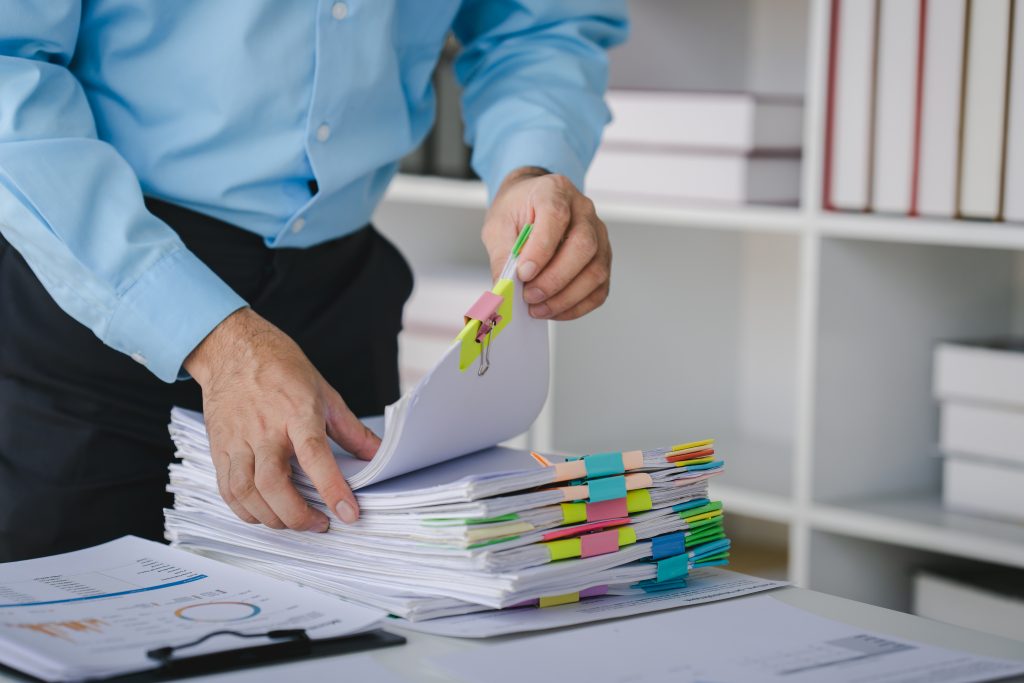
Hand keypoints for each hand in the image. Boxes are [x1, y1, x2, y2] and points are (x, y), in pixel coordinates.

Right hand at [184, 308, 379, 530]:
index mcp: (296, 412)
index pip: (315, 456)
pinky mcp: (219, 448)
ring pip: (246, 492)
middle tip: (319, 523)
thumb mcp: (325, 393)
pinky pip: (227, 490)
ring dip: (271, 518)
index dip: (332, 488)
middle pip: (273, 484)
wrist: (233, 349)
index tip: (348, 513)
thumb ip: (352, 430)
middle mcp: (264, 429)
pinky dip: (245, 510)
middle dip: (297, 515)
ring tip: (293, 521)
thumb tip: (379, 455)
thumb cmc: (281, 368)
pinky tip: (264, 513)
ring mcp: (238, 440)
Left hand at [482, 167, 611, 319]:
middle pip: (584, 246)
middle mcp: (583, 210)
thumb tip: (506, 289)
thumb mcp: (498, 226)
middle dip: (555, 279)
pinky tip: (555, 310)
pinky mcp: (603, 258)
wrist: (530, 205)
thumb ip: (503, 255)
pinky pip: (599, 288)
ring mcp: (599, 234)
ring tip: (538, 308)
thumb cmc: (516, 211)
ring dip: (566, 297)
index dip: (541, 249)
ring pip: (596, 271)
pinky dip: (577, 306)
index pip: (557, 217)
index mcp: (555, 191)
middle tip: (530, 297)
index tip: (523, 274)